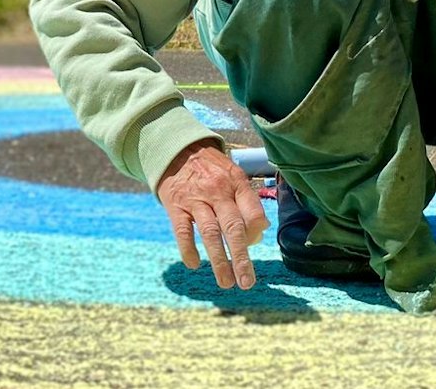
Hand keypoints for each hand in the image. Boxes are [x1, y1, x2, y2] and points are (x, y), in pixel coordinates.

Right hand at [154, 138, 267, 288]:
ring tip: (226, 283)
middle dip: (241, 258)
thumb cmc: (212, 170)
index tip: (254, 244)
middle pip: (233, 228)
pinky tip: (194, 264)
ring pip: (210, 234)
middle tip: (246, 282)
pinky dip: (188, 249)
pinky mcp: (176, 206)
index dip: (255, 231)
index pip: (252, 211)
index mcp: (236, 184)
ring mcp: (196, 200)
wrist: (178, 151)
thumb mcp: (234, 176)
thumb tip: (259, 232)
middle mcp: (218, 192)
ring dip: (219, 261)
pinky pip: (182, 231)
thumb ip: (247, 202)